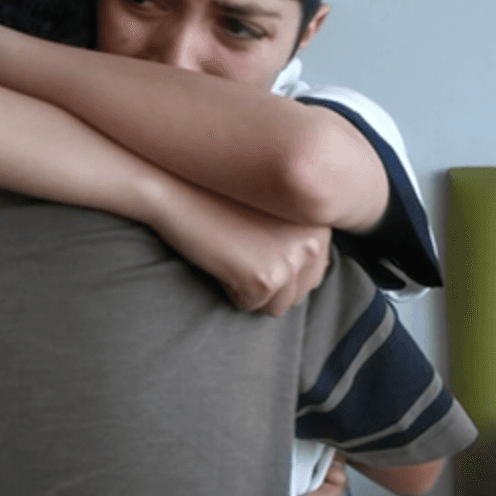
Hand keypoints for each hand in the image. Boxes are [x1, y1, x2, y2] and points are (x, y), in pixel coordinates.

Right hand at [150, 178, 331, 314]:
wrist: (177, 188)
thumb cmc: (217, 197)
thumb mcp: (272, 209)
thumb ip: (299, 237)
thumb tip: (316, 278)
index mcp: (319, 220)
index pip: (314, 272)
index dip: (279, 268)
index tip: (254, 247)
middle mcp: (313, 240)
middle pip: (300, 292)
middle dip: (269, 283)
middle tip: (239, 250)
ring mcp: (291, 259)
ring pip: (278, 306)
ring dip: (251, 290)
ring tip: (231, 253)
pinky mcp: (265, 278)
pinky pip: (250, 306)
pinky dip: (231, 291)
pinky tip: (219, 259)